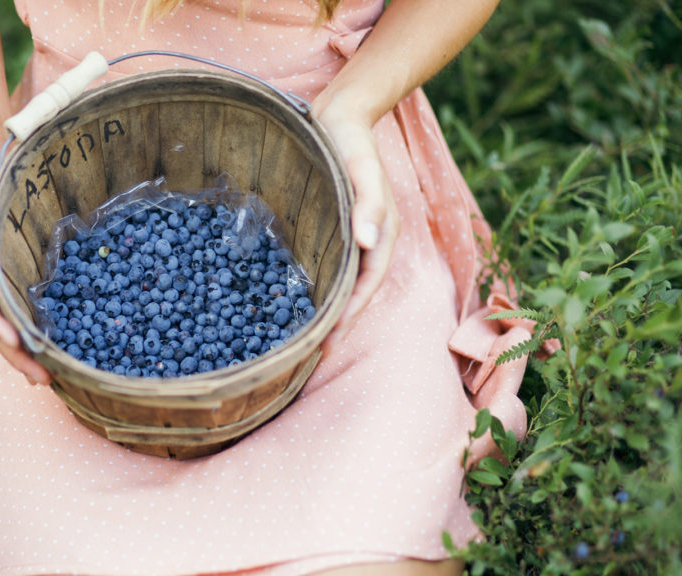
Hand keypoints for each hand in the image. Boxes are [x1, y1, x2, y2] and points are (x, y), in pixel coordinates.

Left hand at [311, 105, 400, 351]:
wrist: (340, 115)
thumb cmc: (352, 141)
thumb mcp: (362, 169)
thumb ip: (369, 204)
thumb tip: (370, 243)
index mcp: (383, 233)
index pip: (368, 285)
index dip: (350, 315)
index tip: (329, 341)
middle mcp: (371, 241)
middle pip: (356, 291)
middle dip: (339, 323)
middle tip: (313, 354)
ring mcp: (353, 236)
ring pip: (343, 282)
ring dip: (329, 311)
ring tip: (307, 338)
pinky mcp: (335, 228)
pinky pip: (329, 265)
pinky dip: (318, 287)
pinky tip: (298, 300)